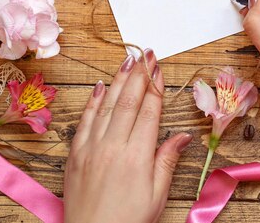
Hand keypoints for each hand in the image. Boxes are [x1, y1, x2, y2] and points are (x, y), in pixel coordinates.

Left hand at [64, 50, 192, 222]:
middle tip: (147, 54)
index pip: (149, 112)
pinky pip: (84, 120)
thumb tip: (184, 136)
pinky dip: (92, 101)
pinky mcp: (75, 154)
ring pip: (106, 105)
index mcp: (137, 156)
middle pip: (128, 101)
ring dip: (119, 80)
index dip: (156, 88)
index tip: (160, 69)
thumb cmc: (129, 220)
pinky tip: (100, 86)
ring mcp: (91, 147)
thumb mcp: (157, 195)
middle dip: (140, 75)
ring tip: (128, 60)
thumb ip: (167, 161)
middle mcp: (113, 146)